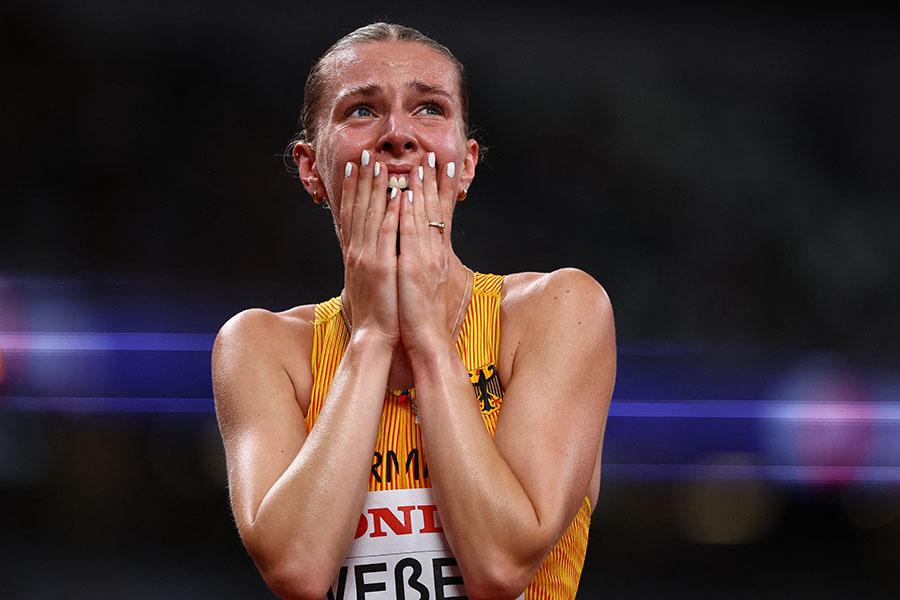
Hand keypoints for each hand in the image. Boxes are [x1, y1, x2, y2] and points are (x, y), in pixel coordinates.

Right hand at [339, 149, 402, 345]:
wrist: (374, 336)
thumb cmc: (377, 310)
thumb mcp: (369, 279)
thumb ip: (369, 258)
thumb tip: (372, 244)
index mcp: (355, 253)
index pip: (350, 214)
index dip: (351, 189)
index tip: (353, 167)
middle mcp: (358, 251)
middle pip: (358, 208)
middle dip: (361, 179)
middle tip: (364, 154)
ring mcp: (368, 258)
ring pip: (370, 215)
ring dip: (374, 188)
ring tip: (377, 163)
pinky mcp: (382, 267)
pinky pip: (387, 234)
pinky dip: (391, 212)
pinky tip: (396, 194)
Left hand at [397, 152, 460, 352]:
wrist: (428, 341)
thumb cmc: (425, 315)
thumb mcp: (428, 282)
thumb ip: (427, 260)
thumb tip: (425, 247)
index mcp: (438, 254)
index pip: (443, 214)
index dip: (444, 189)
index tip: (444, 165)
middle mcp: (435, 252)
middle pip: (435, 209)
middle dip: (434, 180)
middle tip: (432, 153)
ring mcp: (425, 259)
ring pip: (424, 217)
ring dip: (421, 188)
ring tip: (420, 163)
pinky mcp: (413, 269)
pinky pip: (410, 236)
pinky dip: (409, 215)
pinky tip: (406, 195)